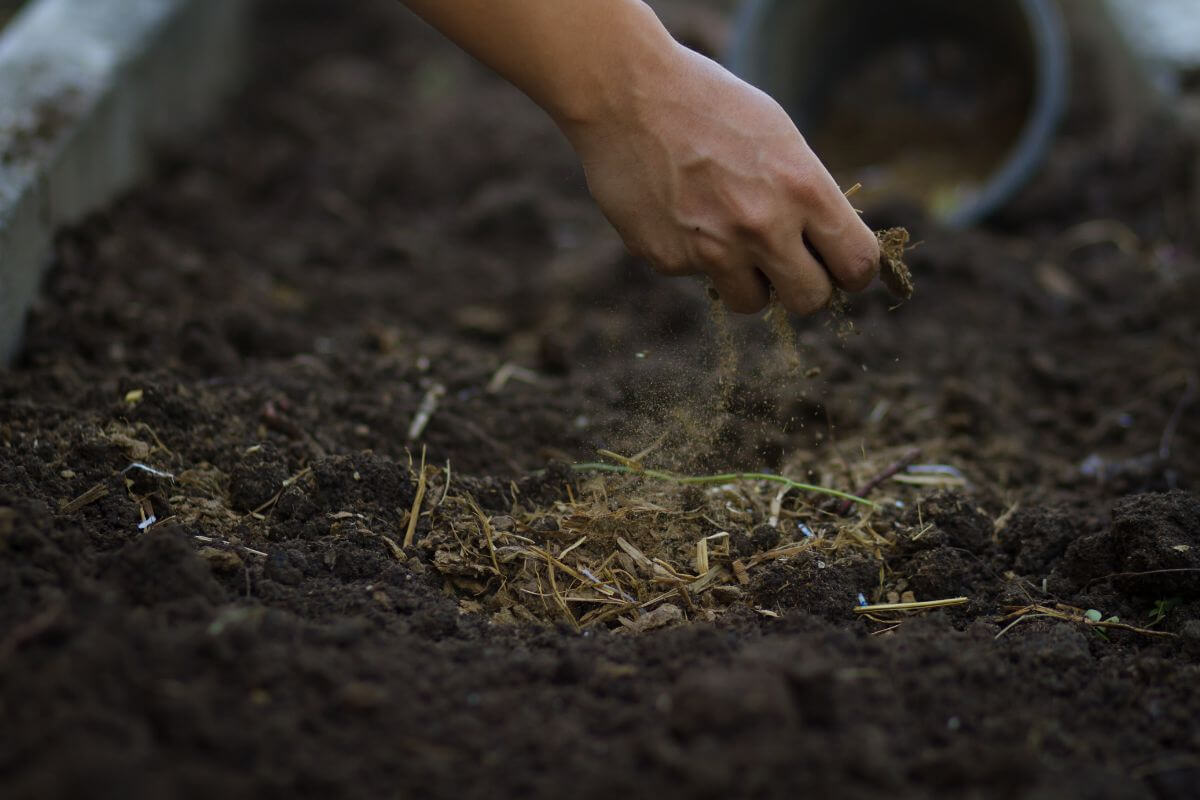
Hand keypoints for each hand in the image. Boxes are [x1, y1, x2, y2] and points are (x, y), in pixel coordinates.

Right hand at [563, 43, 879, 313]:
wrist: (626, 93)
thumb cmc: (708, 105)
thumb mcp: (778, 138)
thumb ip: (806, 196)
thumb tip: (826, 248)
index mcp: (802, 187)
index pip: (857, 265)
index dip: (852, 273)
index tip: (839, 268)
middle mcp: (762, 226)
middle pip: (810, 300)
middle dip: (803, 287)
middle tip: (787, 265)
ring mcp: (712, 249)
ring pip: (753, 303)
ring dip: (748, 279)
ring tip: (726, 235)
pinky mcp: (668, 260)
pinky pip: (697, 277)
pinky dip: (693, 254)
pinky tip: (677, 210)